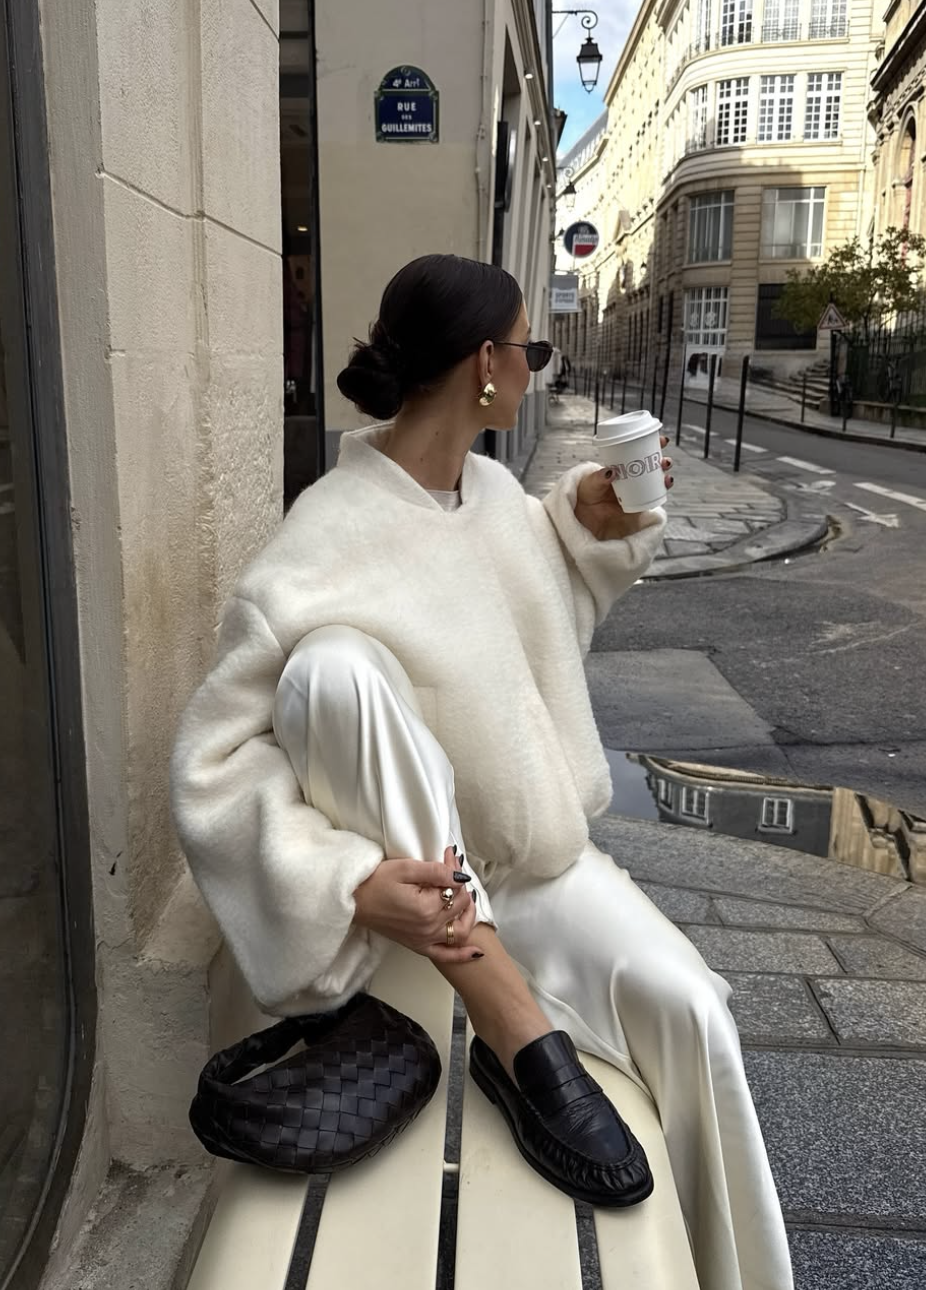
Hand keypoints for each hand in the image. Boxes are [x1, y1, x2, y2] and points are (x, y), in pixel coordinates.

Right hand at [353, 847, 480, 964]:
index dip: (455, 870)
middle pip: (460, 906)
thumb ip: (436, 871)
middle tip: (452, 869)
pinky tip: (476, 951)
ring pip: (460, 931)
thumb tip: (460, 875)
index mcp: (427, 908)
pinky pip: (446, 956)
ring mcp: (424, 940)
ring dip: (468, 915)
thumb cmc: (375, 882)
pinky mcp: (418, 946)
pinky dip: (462, 955)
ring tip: (466, 899)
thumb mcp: (406, 868)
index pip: (455, 887)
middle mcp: (429, 928)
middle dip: (460, 886)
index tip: (448, 856)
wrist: (354, 901)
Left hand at [574, 436, 673, 540]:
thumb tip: (610, 471)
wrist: (585, 514)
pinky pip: (653, 500)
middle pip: (655, 466)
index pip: (643, 451)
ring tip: (666, 478)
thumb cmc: (586, 493)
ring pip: (657, 482)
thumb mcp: (591, 483)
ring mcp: (638, 491)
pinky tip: (664, 491)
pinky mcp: (639, 505)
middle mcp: (634, 477)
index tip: (663, 440)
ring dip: (666, 478)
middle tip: (665, 462)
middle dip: (664, 462)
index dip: (656, 444)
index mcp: (625, 465)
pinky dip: (660, 495)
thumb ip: (599, 478)